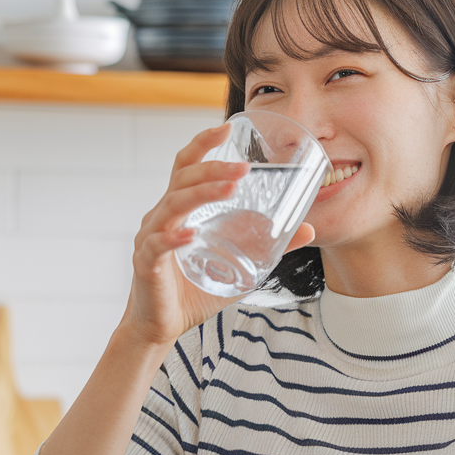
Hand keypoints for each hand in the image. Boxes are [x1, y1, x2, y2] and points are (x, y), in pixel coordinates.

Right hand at [121, 124, 315, 347]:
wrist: (161, 326)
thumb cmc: (194, 291)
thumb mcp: (240, 265)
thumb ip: (270, 247)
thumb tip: (308, 230)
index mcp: (179, 209)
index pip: (187, 166)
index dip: (203, 144)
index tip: (226, 128)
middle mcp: (161, 216)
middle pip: (183, 179)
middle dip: (214, 169)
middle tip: (244, 168)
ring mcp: (150, 238)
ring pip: (173, 205)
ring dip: (202, 193)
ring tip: (230, 188)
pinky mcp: (146, 263)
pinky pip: (157, 244)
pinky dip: (174, 237)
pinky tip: (190, 233)